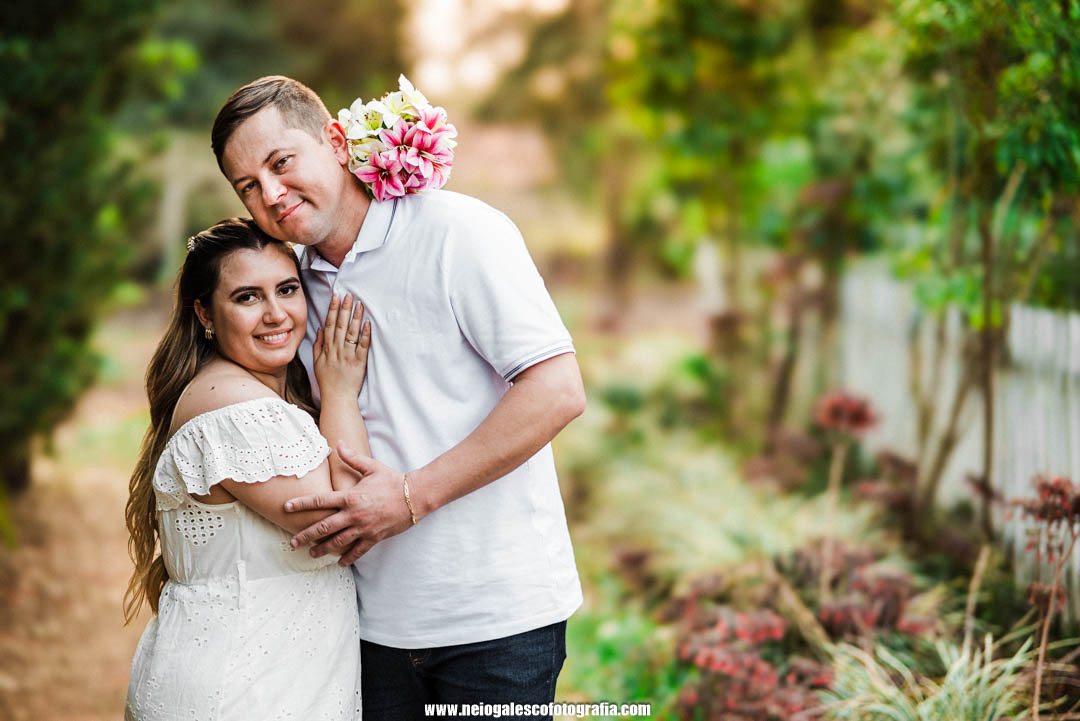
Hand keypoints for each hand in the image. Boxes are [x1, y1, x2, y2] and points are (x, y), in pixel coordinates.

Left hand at [285, 443, 415, 564]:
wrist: (415, 497)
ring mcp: (363, 528)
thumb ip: (353, 458)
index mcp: (350, 497)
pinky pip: (358, 550)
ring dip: (322, 549)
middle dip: (306, 535)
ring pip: (337, 542)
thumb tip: (339, 443)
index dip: (302, 504)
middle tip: (293, 542)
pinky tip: (339, 562)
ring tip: (311, 554)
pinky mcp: (374, 537)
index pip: (320, 501)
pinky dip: (348, 558)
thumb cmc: (393, 480)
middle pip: (323, 527)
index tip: (287, 507)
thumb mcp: (372, 467)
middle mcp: (353, 515)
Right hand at [313, 293, 370, 395]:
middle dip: (344, 309)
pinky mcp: (359, 362)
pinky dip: (365, 334)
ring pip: (351, 333)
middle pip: (340, 325)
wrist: (337, 398)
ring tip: (359, 304)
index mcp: (327, 349)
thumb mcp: (317, 363)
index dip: (332, 309)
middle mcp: (337, 350)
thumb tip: (320, 330)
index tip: (336, 297)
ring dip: (356, 317)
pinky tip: (368, 324)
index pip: (329, 325)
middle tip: (348, 295)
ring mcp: (348, 356)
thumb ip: (318, 346)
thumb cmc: (327, 382)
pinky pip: (363, 346)